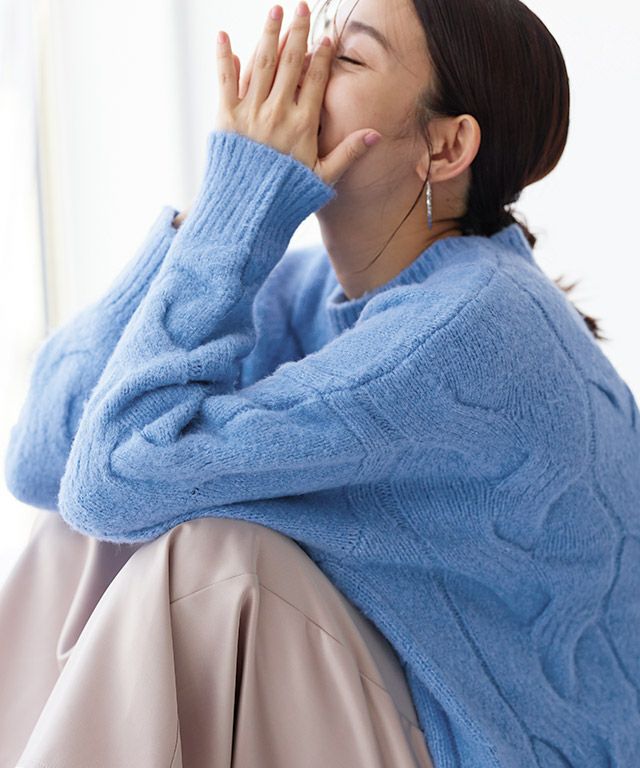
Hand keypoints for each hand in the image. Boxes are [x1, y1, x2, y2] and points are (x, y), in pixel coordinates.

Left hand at [213, 2, 381, 186]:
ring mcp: (250, 114)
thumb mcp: (323, 178)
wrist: (248, 212)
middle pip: (289, 63)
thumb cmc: (287, 197)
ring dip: (268, 34)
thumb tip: (376, 134)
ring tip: (275, 11)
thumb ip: (348, 153)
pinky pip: (225, 80)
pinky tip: (223, 36)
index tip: (325, 37)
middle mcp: (277, 114)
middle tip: (301, 7)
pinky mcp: (226, 119)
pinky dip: (224, 57)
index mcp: (303, 126)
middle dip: (297, 32)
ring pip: (261, 64)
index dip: (321, 56)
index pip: (314, 80)